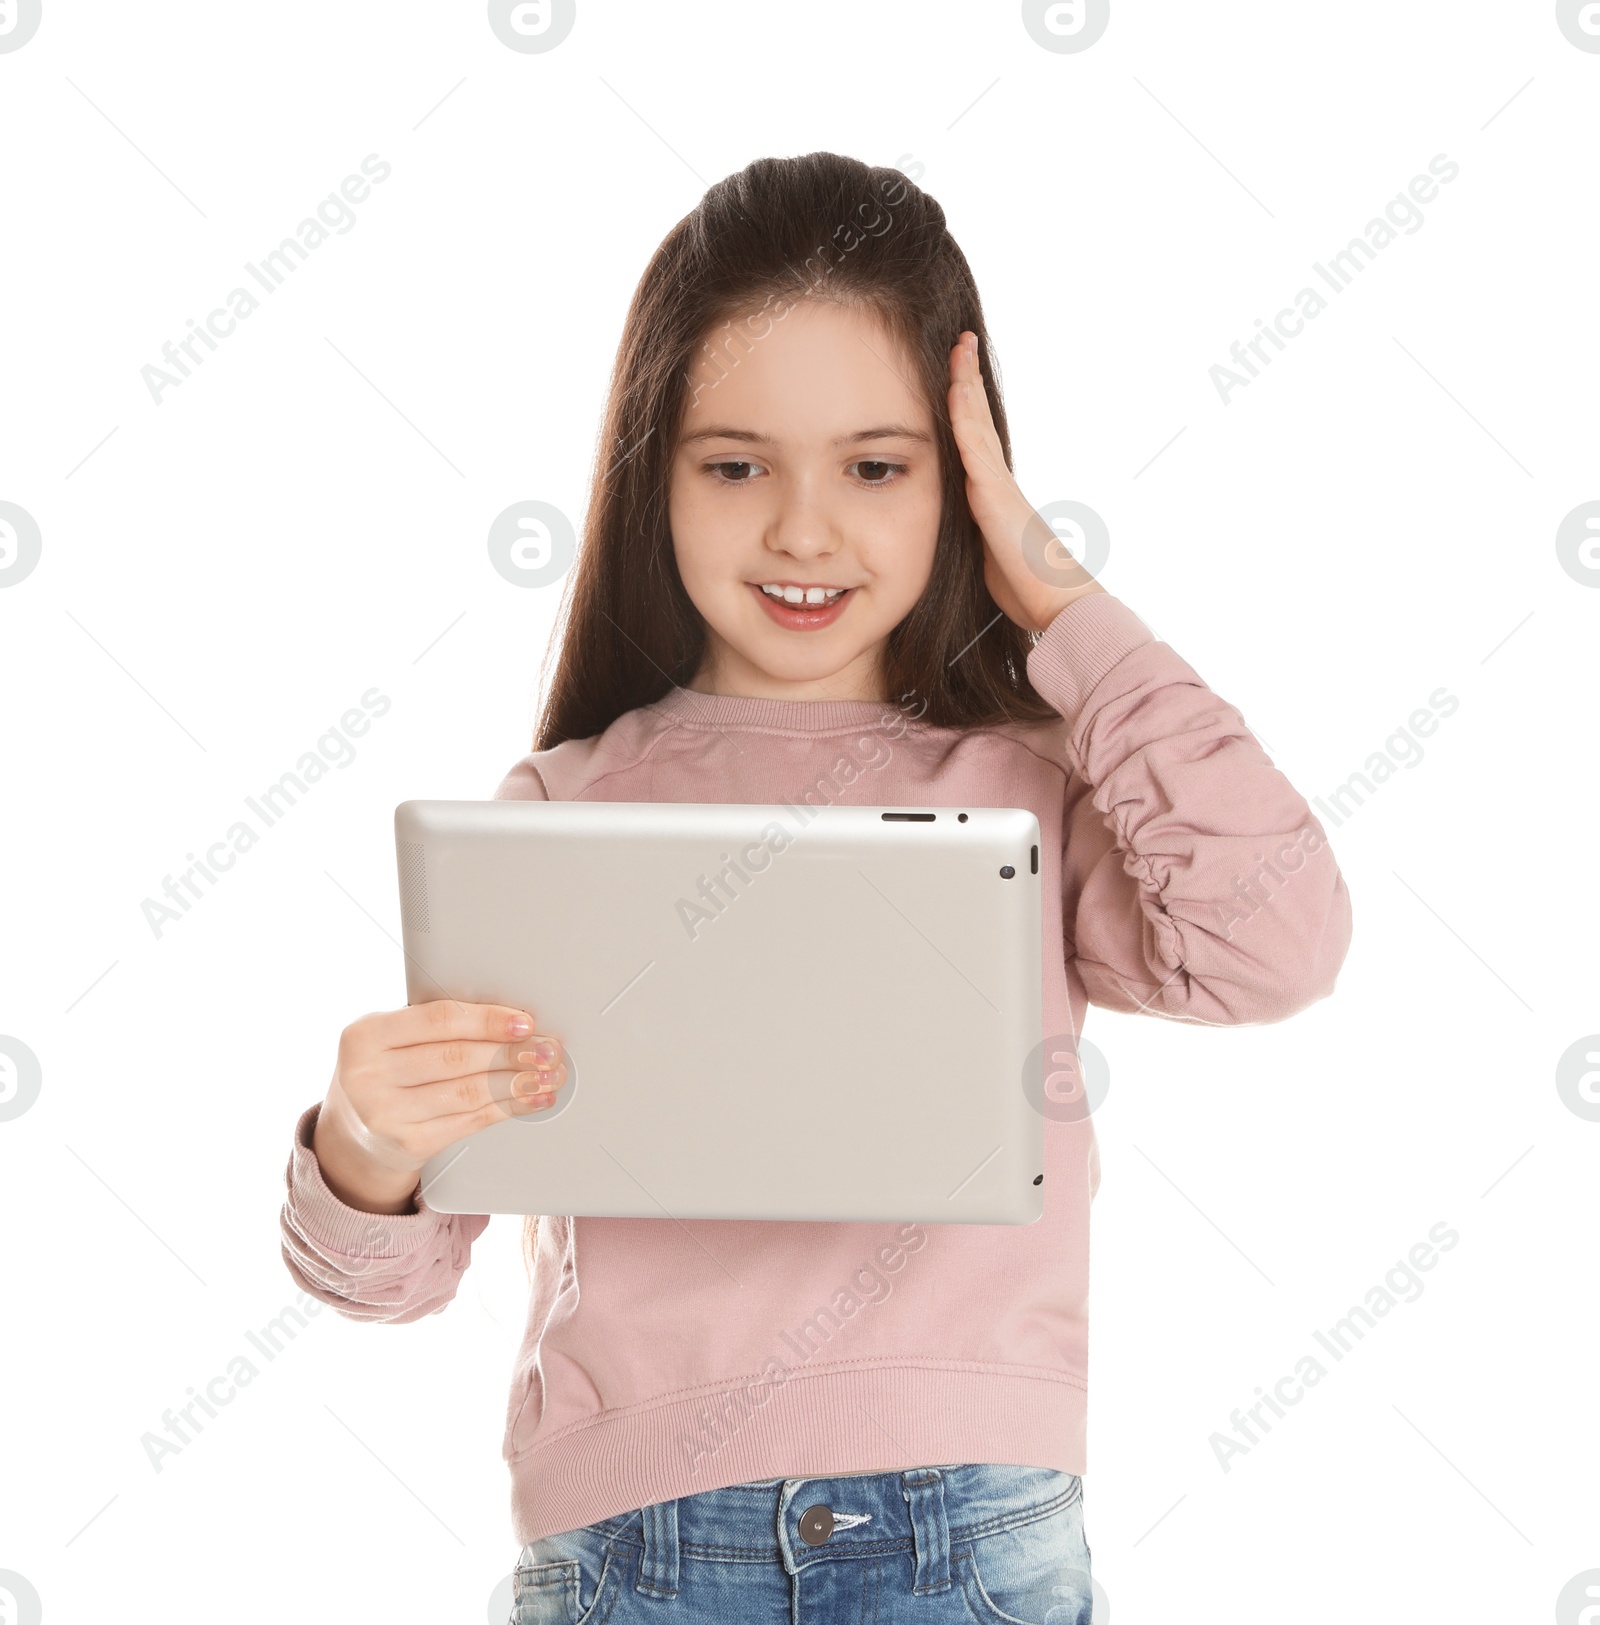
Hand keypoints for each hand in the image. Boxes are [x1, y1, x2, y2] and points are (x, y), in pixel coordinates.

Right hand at [312, 1000, 568, 1212]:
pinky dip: (508, 1108)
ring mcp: (386, 1114)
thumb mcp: (389, 1040)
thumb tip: (510, 1019)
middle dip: (512, 1052)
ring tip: (548, 1074)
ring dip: (518, 1082)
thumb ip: (434, 1025)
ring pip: (469, 1092)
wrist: (352, 1135)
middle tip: (548, 1049)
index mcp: (365, 1035)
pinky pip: (470, 1121)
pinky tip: (531, 1099)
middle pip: (458, 1058)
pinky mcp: (408, 1144)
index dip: (488, 1020)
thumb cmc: (384, 1072)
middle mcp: (368, 1076)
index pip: (439, 1019)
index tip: (525, 1022)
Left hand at [947, 330, 1104, 633]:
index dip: (965, 407)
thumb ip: (977, 539)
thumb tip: (968, 541)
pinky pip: (973, 446)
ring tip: (960, 347)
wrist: (1057, 601)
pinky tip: (956, 389)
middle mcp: (996, 480)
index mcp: (994, 494)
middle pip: (977, 419)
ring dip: (966, 382)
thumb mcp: (989, 558)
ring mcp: (997, 483)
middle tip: (962, 343)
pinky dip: (963, 415)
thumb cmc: (1027, 588)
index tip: (958, 376)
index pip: (974, 440)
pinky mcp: (994, 493)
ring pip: (975, 422)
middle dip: (967, 380)